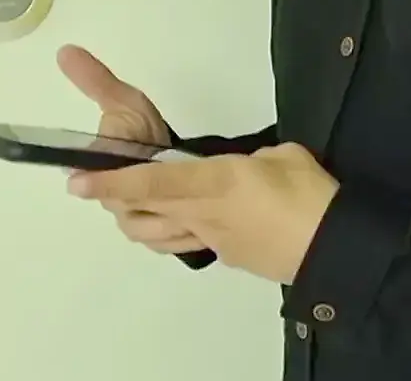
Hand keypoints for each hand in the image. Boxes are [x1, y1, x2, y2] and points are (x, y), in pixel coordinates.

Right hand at [57, 44, 201, 254]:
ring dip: (171, 217)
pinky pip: (167, 245)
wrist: (176, 159)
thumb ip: (95, 81)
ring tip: (195, 201)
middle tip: (177, 176)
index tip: (140, 162)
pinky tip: (201, 223)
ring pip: (148, 231)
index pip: (101, 185)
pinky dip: (185, 234)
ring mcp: (134, 224)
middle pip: (128, 210)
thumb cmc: (144, 131)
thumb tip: (65, 50)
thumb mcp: (123, 102)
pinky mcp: (158, 240)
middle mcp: (112, 204)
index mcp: (97, 174)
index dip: (118, 179)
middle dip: (154, 193)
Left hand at [67, 142, 339, 284]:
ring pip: (155, 232)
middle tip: (90, 184)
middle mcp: (203, 213)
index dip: (112, 182)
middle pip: (144, 208)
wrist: (333, 248)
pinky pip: (183, 241)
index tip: (77, 182)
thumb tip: (244, 166)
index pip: (153, 181)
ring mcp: (211, 239)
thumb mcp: (282, 155)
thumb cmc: (311, 195)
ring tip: (128, 202)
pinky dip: (168, 230)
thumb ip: (252, 157)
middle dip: (111, 198)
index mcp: (216, 181)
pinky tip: (180, 218)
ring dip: (134, 218)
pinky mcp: (225, 255)